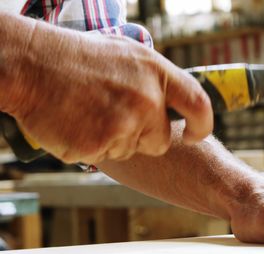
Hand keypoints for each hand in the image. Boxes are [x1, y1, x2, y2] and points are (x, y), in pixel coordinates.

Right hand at [2, 16, 212, 162]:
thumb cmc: (78, 58)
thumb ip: (155, 80)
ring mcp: (123, 124)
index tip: (193, 135)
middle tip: (112, 114)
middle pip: (160, 141)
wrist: (31, 65)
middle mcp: (146, 100)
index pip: (198, 105)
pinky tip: (75, 123)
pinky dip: (89, 146)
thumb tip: (179, 105)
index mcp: (157, 73)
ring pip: (130, 151)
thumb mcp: (128, 55)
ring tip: (89, 111)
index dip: (201, 125)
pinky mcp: (99, 145)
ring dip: (113, 140)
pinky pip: (104, 157)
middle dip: (142, 136)